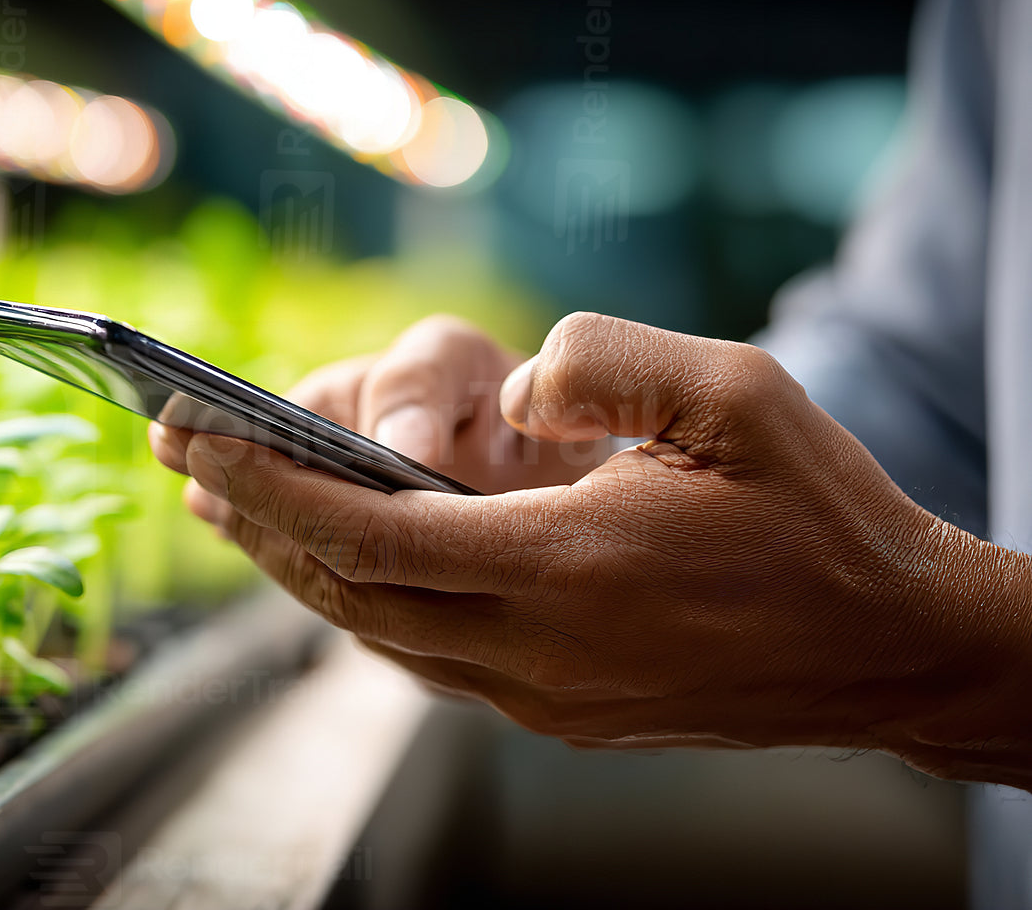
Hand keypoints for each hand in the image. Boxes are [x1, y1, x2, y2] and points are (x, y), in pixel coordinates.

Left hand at [156, 312, 1031, 787]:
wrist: (890, 649)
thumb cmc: (820, 515)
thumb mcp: (735, 395)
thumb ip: (608, 363)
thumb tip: (515, 387)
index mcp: (567, 568)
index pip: (372, 532)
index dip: (274, 486)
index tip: (201, 441)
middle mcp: (537, 649)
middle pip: (351, 592)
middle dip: (257, 525)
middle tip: (186, 469)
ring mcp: (544, 696)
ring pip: (381, 636)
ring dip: (300, 572)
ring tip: (237, 515)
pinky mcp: (561, 714)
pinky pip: (427, 660)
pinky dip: (365, 608)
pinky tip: (344, 570)